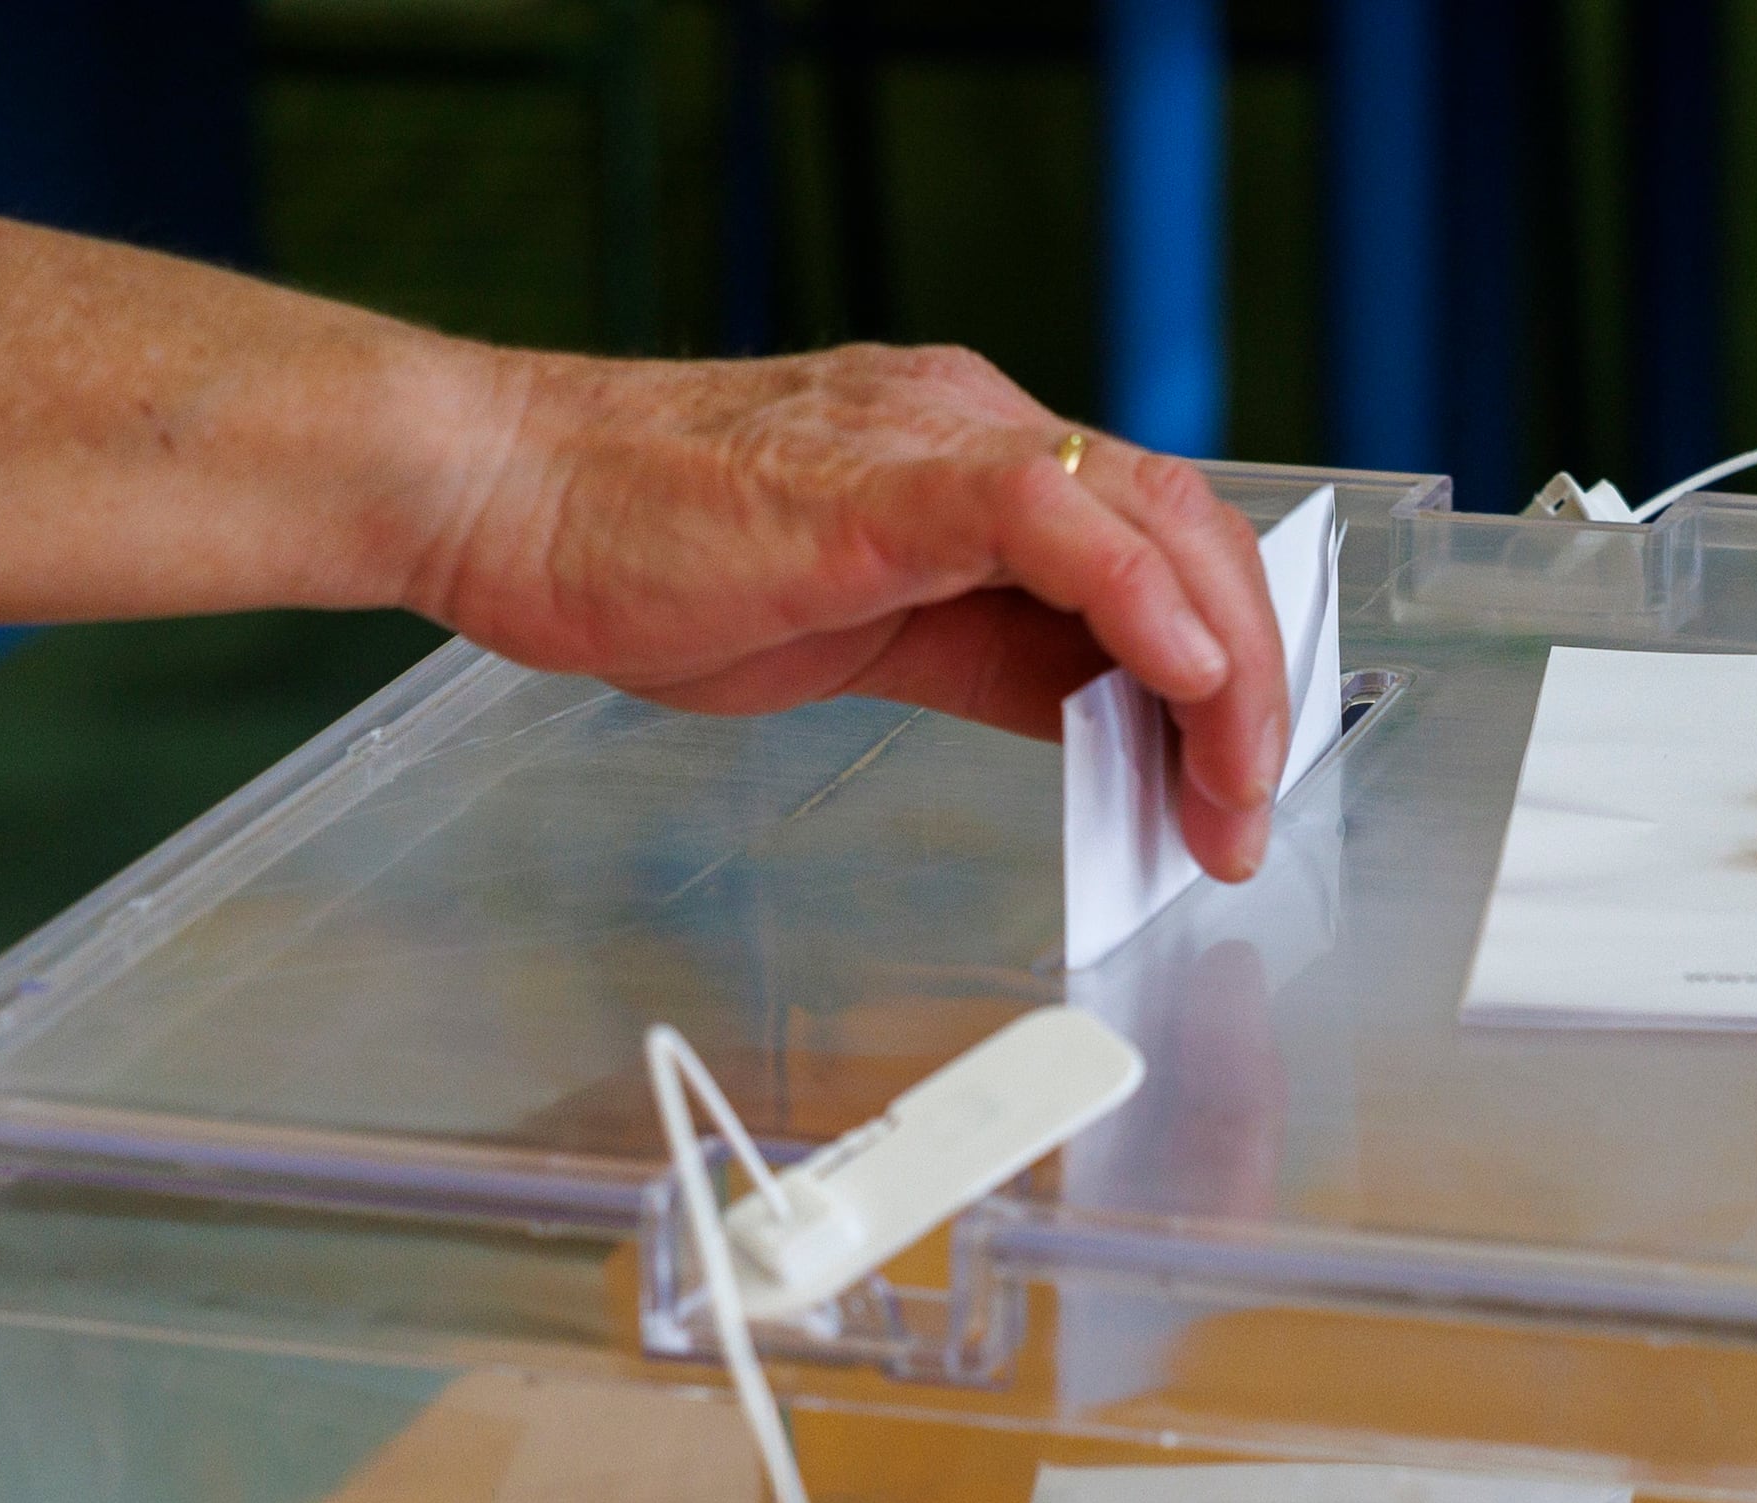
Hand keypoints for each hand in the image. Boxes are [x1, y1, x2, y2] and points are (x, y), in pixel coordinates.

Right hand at [424, 343, 1288, 880]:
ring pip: (1157, 523)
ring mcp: (940, 444)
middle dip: (1250, 690)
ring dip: (1223, 674)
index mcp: (981, 462)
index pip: (1164, 547)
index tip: (1232, 785)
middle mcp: (983, 430)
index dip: (1227, 666)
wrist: (506, 495)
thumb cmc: (651, 555)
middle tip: (1247, 819)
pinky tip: (1180, 689)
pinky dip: (1144, 604)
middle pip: (1191, 532)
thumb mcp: (871, 631)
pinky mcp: (888, 481)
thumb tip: (1109, 725)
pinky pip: (1057, 518)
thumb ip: (998, 663)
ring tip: (1227, 798)